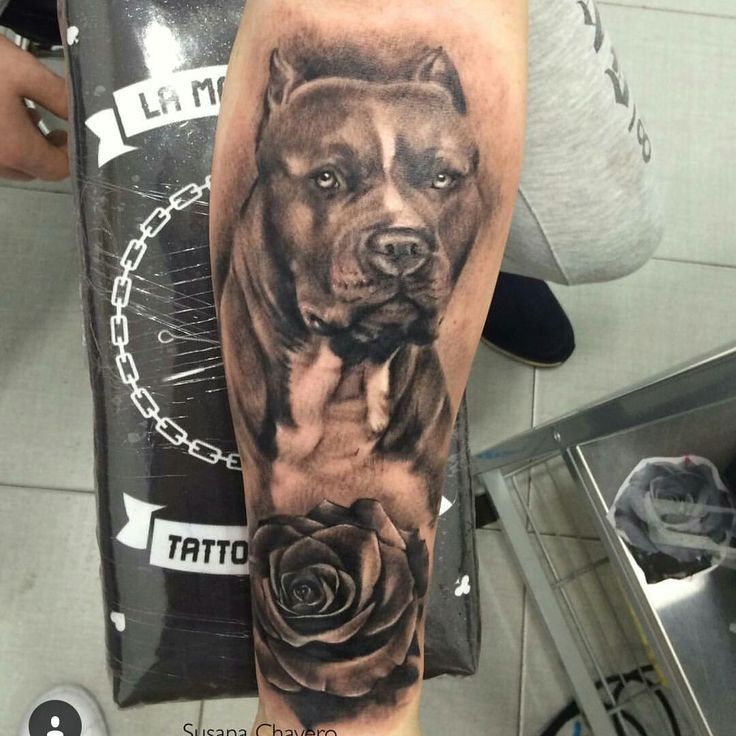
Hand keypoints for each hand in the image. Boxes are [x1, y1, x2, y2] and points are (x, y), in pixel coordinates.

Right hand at [0, 36, 68, 180]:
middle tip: (49, 121)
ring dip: (20, 144)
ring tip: (21, 110)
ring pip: (7, 162)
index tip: (69, 132)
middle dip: (44, 149)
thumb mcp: (24, 71)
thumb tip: (84, 115)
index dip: (70, 153)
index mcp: (14, 149)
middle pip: (31, 169)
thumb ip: (59, 97)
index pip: (57, 169)